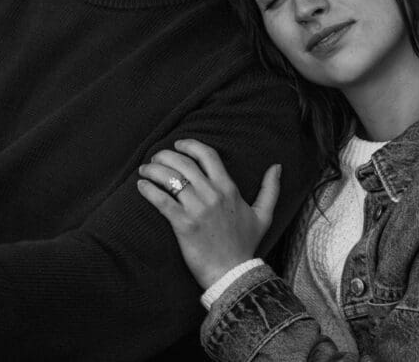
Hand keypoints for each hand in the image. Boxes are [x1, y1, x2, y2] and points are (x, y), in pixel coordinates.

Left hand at [136, 139, 280, 289]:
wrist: (233, 274)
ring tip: (145, 170)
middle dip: (165, 155)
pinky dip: (149, 190)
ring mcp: (197, 209)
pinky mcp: (183, 224)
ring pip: (170, 178)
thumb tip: (277, 167)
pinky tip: (141, 186)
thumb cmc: (245, 245)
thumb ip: (270, 189)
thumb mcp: (263, 215)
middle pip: (184, 163)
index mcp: (228, 188)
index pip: (207, 155)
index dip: (189, 144)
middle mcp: (212, 194)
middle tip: (155, 158)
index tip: (178, 145)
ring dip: (153, 170)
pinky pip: (162, 200)